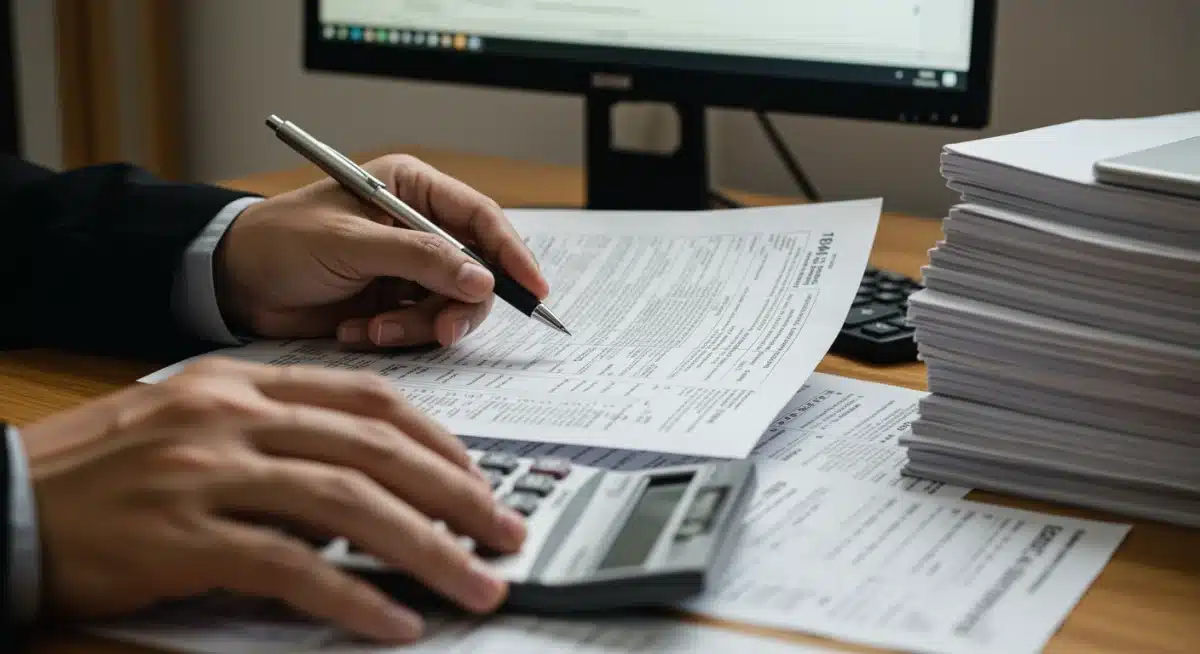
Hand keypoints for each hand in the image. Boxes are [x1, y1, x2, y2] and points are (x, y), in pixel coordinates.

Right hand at [22, 357, 525, 642]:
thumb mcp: (197, 430)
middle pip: (376, 448)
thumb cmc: (106, 472)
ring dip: (426, 548)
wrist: (7, 501)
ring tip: (476, 584)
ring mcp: (207, 473)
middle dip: (457, 493)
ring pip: (348, 503)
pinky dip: (351, 596)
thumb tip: (364, 495)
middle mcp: (234, 417)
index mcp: (244, 385)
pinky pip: (289, 566)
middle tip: (508, 532)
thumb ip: (280, 445)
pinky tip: (393, 623)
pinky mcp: (182, 537)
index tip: (481, 476)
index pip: (370, 399)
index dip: (438, 441)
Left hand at [216, 154, 549, 348]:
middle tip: (441, 331)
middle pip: (475, 271)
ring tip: (371, 330)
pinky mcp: (392, 304)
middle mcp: (417, 227)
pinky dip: (394, 337)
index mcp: (412, 189)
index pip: (481, 218)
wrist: (231, 284)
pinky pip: (420, 328)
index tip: (533, 288)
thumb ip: (418, 259)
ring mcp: (406, 269)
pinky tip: (355, 329)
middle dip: (457, 305)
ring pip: (450, 306)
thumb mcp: (350, 243)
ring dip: (417, 326)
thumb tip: (481, 279)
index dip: (512, 253)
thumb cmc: (279, 241)